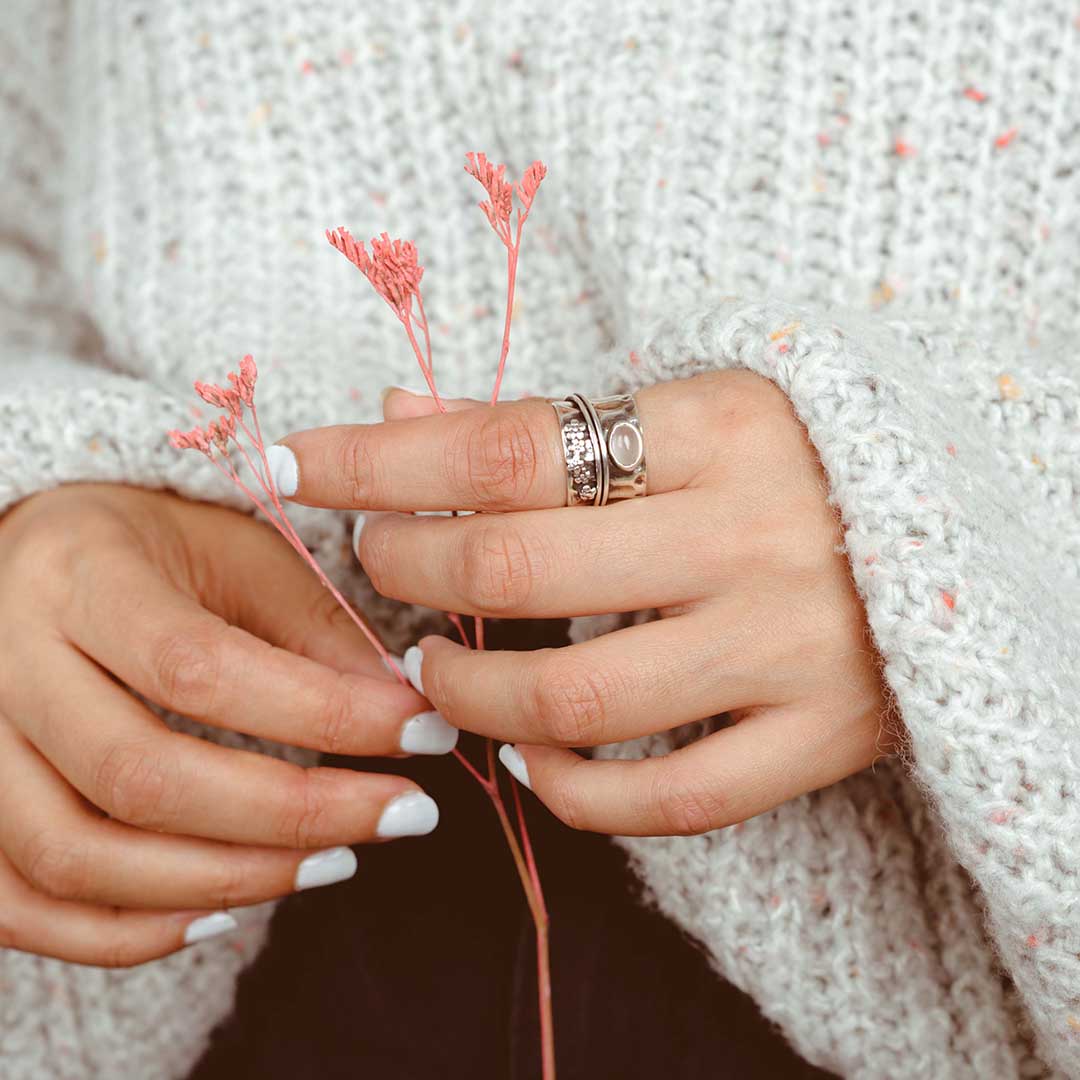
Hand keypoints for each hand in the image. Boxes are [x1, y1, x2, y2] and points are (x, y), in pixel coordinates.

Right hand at [0, 484, 450, 965]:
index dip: (323, 714)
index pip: (199, 668)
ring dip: (226, 880)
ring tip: (335, 862)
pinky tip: (228, 909)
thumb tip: (401, 713)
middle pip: (141, 775)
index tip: (423, 730)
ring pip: (78, 857)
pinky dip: (131, 932)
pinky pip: (25, 908)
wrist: (37, 561)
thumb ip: (315, 630)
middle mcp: (0, 662)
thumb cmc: (153, 549)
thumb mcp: (239, 554)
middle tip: (403, 813)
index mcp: (77, 576)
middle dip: (291, 814)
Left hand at [276, 370, 891, 836]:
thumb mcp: (688, 411)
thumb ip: (545, 426)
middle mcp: (757, 533)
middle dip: (406, 569)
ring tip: (430, 672)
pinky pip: (663, 799)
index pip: (506, 444)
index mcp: (722, 424)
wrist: (959, 531)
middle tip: (378, 563)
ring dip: (464, 694)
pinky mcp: (818, 739)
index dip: (380, 460)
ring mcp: (792, 647)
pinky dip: (567, 787)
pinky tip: (530, 752)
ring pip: (575, 696)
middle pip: (517, 569)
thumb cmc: (795, 462)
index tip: (297, 464)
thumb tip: (397, 421)